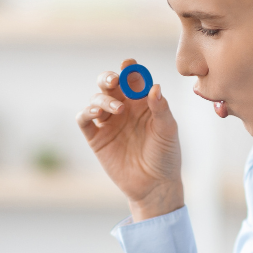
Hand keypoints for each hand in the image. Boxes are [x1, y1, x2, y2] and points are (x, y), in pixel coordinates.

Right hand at [76, 58, 183, 220]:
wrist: (155, 186)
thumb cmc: (166, 156)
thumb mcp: (167, 131)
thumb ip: (161, 108)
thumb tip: (155, 87)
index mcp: (142, 103)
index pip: (133, 79)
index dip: (129, 69)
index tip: (128, 65)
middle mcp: (124, 109)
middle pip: (109, 85)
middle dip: (108, 78)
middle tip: (114, 80)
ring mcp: (109, 123)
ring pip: (96, 99)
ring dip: (103, 98)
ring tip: (116, 109)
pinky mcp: (97, 139)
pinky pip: (84, 120)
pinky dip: (86, 112)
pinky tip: (97, 113)